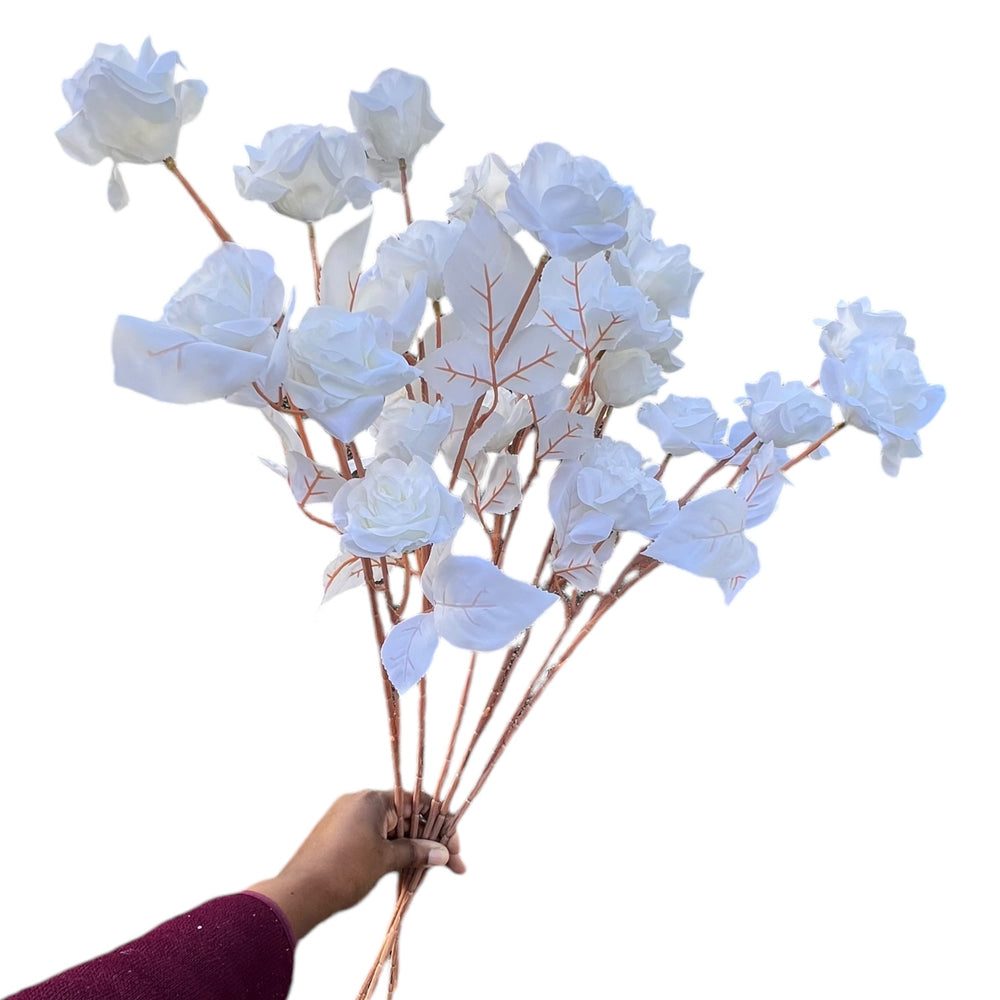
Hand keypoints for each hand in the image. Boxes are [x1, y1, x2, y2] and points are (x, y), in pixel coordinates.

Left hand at [247, 789, 463, 939]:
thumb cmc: (343, 871)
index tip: (454, 846)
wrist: (299, 894)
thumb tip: (443, 853)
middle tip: (451, 863)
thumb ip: (416, 852)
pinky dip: (391, 850)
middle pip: (406, 815)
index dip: (440, 823)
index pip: (417, 801)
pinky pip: (374, 836)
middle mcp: (359, 802)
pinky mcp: (338, 835)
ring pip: (391, 828)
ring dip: (411, 847)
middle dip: (429, 840)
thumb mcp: (386, 860)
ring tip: (428, 871)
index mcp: (372, 799)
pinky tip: (405, 869)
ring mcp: (347, 818)